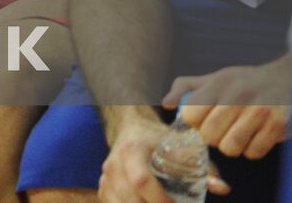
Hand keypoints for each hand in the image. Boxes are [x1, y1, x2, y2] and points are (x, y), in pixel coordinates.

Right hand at [100, 113, 229, 200]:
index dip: (159, 199)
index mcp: (131, 150)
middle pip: (129, 199)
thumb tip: (223, 188)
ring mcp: (105, 178)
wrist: (130, 129)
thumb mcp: (181, 146)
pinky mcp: (103, 189)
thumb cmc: (158, 139)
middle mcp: (113, 164)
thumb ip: (203, 168)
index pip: (141, 180)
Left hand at [165, 54, 291, 160]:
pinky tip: (252, 137)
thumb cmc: (243, 81)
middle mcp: (238, 96)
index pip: (191, 115)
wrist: (284, 79)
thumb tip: (165, 104)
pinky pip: (253, 153)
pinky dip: (250, 150)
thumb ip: (185, 87)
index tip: (201, 119)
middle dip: (211, 136)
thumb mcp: (214, 77)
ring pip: (230, 148)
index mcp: (219, 83)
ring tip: (235, 134)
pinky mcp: (277, 127)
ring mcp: (259, 113)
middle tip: (220, 129)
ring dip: (230, 145)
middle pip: (209, 136)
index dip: (193, 122)